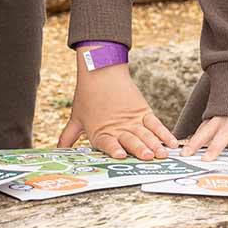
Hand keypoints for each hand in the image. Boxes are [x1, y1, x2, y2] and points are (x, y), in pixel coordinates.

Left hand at [56, 57, 176, 160]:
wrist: (100, 70)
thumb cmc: (86, 96)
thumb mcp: (75, 118)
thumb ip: (68, 137)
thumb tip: (57, 150)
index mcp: (101, 132)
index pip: (108, 143)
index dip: (114, 149)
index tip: (121, 155)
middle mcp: (118, 127)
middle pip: (130, 139)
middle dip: (140, 149)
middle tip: (148, 157)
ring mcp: (132, 119)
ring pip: (145, 134)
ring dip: (155, 144)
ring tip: (162, 154)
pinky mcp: (143, 111)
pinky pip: (155, 124)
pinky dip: (164, 133)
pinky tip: (171, 142)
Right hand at [180, 114, 227, 164]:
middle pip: (224, 134)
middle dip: (215, 147)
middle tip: (207, 159)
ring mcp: (221, 114)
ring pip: (207, 130)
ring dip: (196, 142)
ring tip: (187, 152)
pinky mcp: (212, 112)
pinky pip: (203, 125)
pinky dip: (196, 135)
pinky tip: (187, 144)